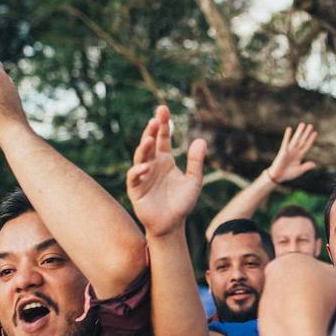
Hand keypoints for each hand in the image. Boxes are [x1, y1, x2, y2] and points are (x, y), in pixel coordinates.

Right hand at [126, 105, 206, 237]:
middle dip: (151, 130)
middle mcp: (152, 164)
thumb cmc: (182, 203)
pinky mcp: (136, 189)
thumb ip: (197, 162)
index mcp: (165, 160)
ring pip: (140, 156)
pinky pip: (134, 177)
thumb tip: (201, 140)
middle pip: (150, 143)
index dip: (163, 124)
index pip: (163, 138)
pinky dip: (138, 171)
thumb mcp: (194, 181)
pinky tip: (146, 167)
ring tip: (150, 138)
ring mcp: (142, 175)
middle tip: (155, 119)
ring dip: (144, 147)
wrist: (173, 225)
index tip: (163, 109)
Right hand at [268, 122, 316, 182]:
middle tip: (310, 125)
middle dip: (306, 133)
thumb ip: (306, 166)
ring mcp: (289, 150)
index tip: (315, 133)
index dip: (311, 140)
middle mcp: (295, 151)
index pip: (307, 146)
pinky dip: (287, 136)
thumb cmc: (288, 174)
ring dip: (299, 132)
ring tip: (303, 124)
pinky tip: (289, 129)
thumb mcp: (299, 170)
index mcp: (299, 156)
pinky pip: (285, 142)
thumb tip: (315, 164)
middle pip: (302, 140)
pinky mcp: (283, 151)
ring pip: (296, 139)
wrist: (278, 176)